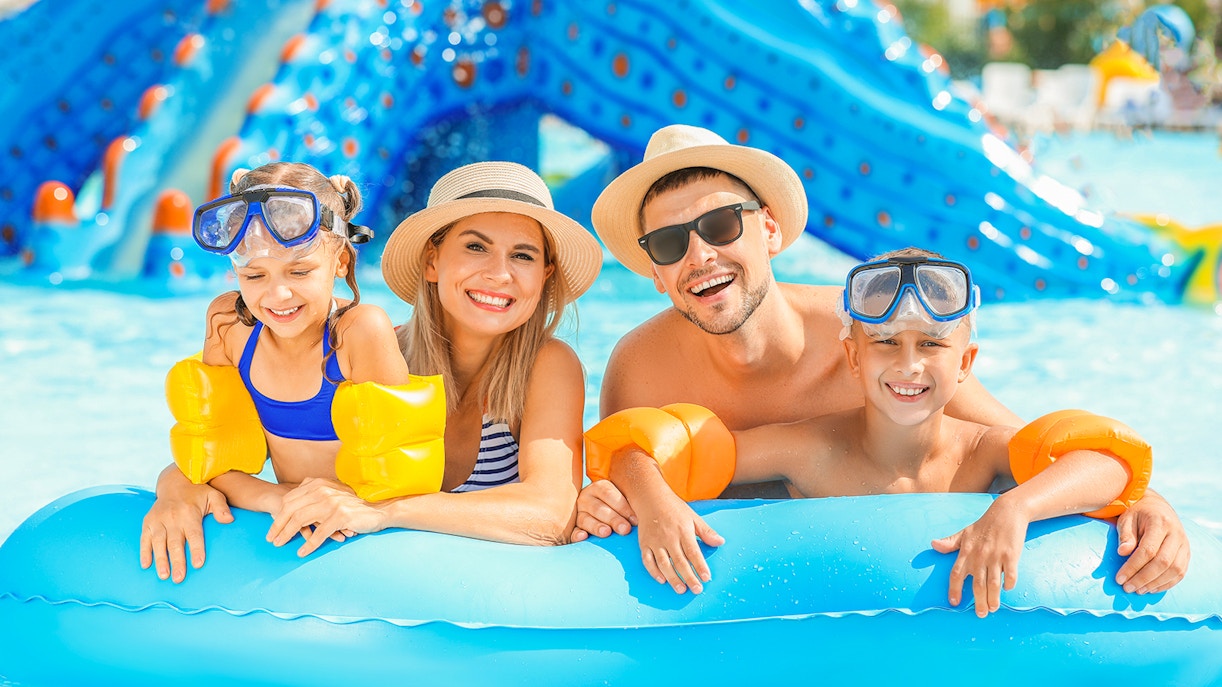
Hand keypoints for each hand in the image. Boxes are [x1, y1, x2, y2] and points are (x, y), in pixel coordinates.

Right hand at [139, 474, 233, 582]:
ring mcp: (158, 520)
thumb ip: (221, 508)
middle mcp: (172, 517)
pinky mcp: (147, 522)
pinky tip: (146, 565)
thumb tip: (229, 520)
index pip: (194, 535)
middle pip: (175, 542)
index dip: (196, 549)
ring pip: (158, 542)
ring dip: (160, 560)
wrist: (174, 482)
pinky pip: (144, 538)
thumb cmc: (198, 493)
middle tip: (179, 578)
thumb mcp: (213, 495)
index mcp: (189, 513)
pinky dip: (144, 552)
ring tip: (164, 575)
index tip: (198, 564)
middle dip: (177, 561)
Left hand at [267, 477, 385, 556]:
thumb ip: (314, 494)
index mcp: (318, 484)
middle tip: (271, 539)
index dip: (278, 515)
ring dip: (288, 534)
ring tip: (280, 544)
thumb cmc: (353, 506)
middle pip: (291, 509)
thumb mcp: (332, 494)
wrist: (378, 509)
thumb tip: (293, 504)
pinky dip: (308, 544)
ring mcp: (331, 503)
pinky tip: (302, 552)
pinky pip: (319, 533)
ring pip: (301, 520)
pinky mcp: (340, 516)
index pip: (290, 499)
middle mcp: (323, 490)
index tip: (272, 528)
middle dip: (278, 525)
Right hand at [570, 480, 637, 541]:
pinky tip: (583, 537)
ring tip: (606, 532)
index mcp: (599, 487)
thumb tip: (644, 514)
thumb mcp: (622, 498)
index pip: (609, 494)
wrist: (599, 507)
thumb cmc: (617, 505)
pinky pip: (573, 531)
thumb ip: (630, 502)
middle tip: (625, 529)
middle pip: (599, 508)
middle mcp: (586, 498)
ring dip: (596, 526)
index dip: (623, 507)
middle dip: (613, 519)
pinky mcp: (573, 528)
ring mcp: (578, 513)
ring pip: (585, 519)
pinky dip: (577, 534)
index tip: (635, 520)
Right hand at [635, 490, 723, 594]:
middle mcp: (668, 537)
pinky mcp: (644, 544)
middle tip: (697, 590)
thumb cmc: (674, 508)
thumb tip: (720, 542)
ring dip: (672, 578)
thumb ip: (706, 532)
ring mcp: (655, 541)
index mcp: (683, 530)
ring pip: (664, 564)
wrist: (650, 498)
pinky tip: (662, 580)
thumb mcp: (693, 517)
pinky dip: (654, 572)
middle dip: (689, 577)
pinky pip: (648, 561)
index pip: (693, 552)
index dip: (700, 566)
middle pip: (679, 561)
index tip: (706, 578)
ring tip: (681, 589)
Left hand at [931, 498, 1027, 617]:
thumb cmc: (984, 525)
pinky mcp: (1011, 555)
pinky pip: (1011, 574)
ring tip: (993, 609)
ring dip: (993, 598)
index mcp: (966, 551)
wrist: (1007, 512)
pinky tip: (1007, 590)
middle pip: (977, 584)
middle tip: (981, 614)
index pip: (956, 573)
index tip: (954, 602)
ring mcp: (996, 556)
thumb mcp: (964, 532)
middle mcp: (979, 555)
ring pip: (993, 583)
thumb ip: (950, 542)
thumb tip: (933, 545)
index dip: (954, 589)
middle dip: (978, 601)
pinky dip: (1009, 583)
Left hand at [1115, 493, 1189, 593]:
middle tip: (1127, 588)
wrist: (1156, 506)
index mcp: (1160, 522)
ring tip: (1138, 590)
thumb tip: (1122, 552)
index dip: (1133, 566)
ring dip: (1155, 583)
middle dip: (1143, 578)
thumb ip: (1126, 535)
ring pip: (1175, 570)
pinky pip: (1181, 573)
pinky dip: (1166, 583)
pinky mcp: (1187, 553)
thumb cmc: (1137, 513)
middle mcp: (1176, 534)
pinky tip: (1151, 588)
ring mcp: (1184, 544)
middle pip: (1163, 562)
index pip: (1148, 550)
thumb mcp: (1126, 519)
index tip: (1119, 578)